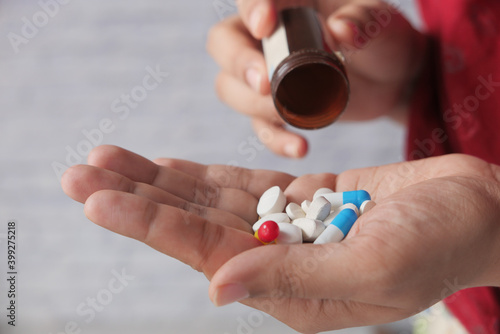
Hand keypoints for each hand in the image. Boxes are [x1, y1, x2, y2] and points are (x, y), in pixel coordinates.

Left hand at [62, 145, 499, 332]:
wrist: (479, 211)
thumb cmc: (442, 244)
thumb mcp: (376, 270)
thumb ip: (295, 278)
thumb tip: (218, 285)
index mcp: (291, 291)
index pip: (203, 252)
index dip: (149, 223)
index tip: (98, 196)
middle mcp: (279, 261)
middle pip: (192, 225)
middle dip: (136, 196)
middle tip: (79, 173)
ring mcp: (290, 226)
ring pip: (209, 202)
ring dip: (158, 180)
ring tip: (107, 159)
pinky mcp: (305, 196)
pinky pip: (242, 185)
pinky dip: (201, 174)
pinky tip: (164, 166)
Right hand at [207, 0, 426, 157]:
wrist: (393, 80)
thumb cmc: (382, 40)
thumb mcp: (380, 25)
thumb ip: (364, 22)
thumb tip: (341, 29)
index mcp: (287, 4)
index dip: (250, 8)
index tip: (264, 25)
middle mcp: (266, 37)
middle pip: (224, 43)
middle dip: (238, 63)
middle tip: (265, 83)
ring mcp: (266, 74)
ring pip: (230, 87)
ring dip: (252, 105)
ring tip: (287, 115)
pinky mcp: (276, 108)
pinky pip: (259, 125)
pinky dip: (274, 139)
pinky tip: (299, 147)